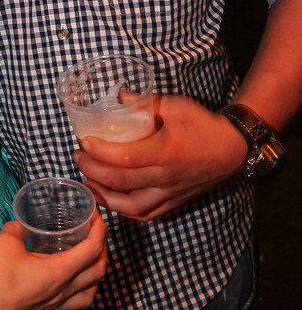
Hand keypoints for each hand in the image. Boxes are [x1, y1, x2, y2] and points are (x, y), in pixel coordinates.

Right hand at [0, 211, 106, 309]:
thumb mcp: (7, 240)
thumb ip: (18, 227)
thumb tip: (22, 222)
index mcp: (59, 271)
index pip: (91, 250)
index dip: (99, 230)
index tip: (96, 217)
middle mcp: (63, 291)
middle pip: (96, 273)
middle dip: (102, 251)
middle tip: (95, 236)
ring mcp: (55, 307)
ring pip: (88, 297)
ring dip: (95, 279)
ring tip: (90, 265)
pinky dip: (76, 309)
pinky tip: (73, 301)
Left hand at [74, 94, 248, 220]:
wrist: (232, 148)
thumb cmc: (204, 124)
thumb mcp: (177, 105)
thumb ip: (146, 102)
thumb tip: (118, 96)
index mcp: (165, 154)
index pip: (123, 159)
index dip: (99, 153)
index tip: (83, 141)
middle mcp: (165, 179)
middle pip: (120, 183)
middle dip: (92, 171)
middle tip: (78, 157)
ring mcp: (169, 194)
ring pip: (130, 206)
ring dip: (104, 196)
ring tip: (87, 182)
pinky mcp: (173, 201)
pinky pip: (144, 213)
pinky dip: (123, 209)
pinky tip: (110, 199)